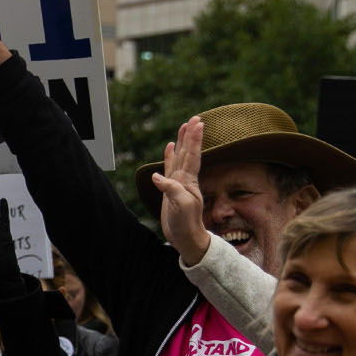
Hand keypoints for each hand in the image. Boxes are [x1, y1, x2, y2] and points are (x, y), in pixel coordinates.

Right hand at [151, 115, 208, 265]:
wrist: (185, 238)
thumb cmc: (185, 224)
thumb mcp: (180, 206)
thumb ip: (171, 189)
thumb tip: (157, 176)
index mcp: (188, 181)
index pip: (193, 156)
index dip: (195, 140)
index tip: (198, 123)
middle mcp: (185, 179)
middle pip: (188, 152)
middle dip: (191, 136)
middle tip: (195, 118)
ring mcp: (178, 183)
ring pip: (180, 157)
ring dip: (182, 142)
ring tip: (183, 126)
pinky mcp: (170, 189)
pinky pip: (170, 167)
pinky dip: (170, 156)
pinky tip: (169, 148)